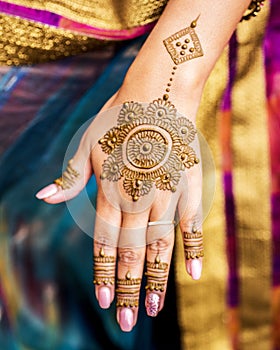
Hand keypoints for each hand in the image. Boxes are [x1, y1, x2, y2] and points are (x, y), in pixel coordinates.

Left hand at [36, 94, 203, 331]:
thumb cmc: (118, 118)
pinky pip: (192, 223)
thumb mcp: (87, 143)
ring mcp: (168, 193)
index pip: (106, 242)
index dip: (104, 273)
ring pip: (160, 246)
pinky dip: (192, 250)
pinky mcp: (190, 186)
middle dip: (128, 288)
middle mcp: (139, 197)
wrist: (159, 94)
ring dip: (156, 280)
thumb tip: (44, 197)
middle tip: (128, 321)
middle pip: (132, 252)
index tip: (105, 301)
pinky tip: (192, 275)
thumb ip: (71, 177)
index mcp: (111, 189)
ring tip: (154, 308)